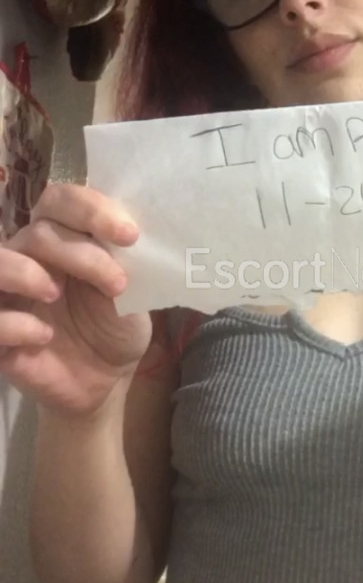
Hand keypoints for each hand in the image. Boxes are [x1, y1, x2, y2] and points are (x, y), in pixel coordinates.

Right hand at [0, 183, 151, 411]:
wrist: (106, 381)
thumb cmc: (115, 327)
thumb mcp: (132, 293)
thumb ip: (123, 260)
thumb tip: (129, 235)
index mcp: (63, 239)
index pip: (59, 201)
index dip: (91, 210)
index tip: (130, 235)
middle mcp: (30, 258)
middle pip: (38, 232)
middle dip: (82, 253)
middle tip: (118, 283)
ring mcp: (9, 294)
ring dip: (27, 272)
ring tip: (57, 294)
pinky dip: (16, 323)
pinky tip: (44, 337)